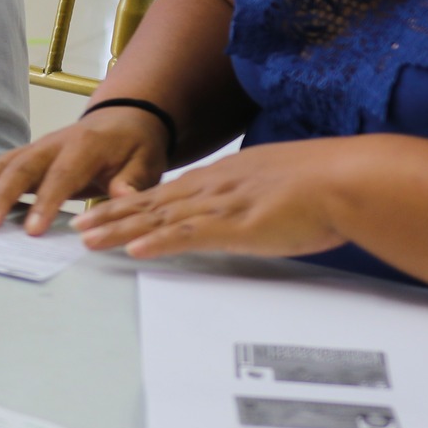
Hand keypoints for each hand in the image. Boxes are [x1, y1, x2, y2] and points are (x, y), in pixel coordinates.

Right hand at [0, 106, 168, 234]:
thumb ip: (134, 181)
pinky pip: (0, 164)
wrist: (124, 118)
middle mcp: (54, 143)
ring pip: (3, 165)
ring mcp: (38, 147)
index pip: (62, 175)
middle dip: (0, 197)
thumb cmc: (135, 145)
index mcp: (85, 146)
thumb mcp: (147, 162)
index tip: (33, 231)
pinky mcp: (29, 153)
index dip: (45, 202)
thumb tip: (124, 198)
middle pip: (21, 167)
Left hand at [73, 139, 357, 259]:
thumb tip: (256, 210)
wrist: (348, 179)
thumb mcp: (282, 187)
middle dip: (113, 214)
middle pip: (153, 203)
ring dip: (121, 229)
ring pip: (161, 218)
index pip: (171, 191)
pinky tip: (134, 250)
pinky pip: (189, 236)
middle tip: (79, 225)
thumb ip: (260, 198)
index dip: (135, 201)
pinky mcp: (237, 227)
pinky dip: (159, 243)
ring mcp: (224, 206)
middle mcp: (217, 187)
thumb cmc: (329, 184)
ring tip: (89, 239)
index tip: (108, 207)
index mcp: (227, 177)